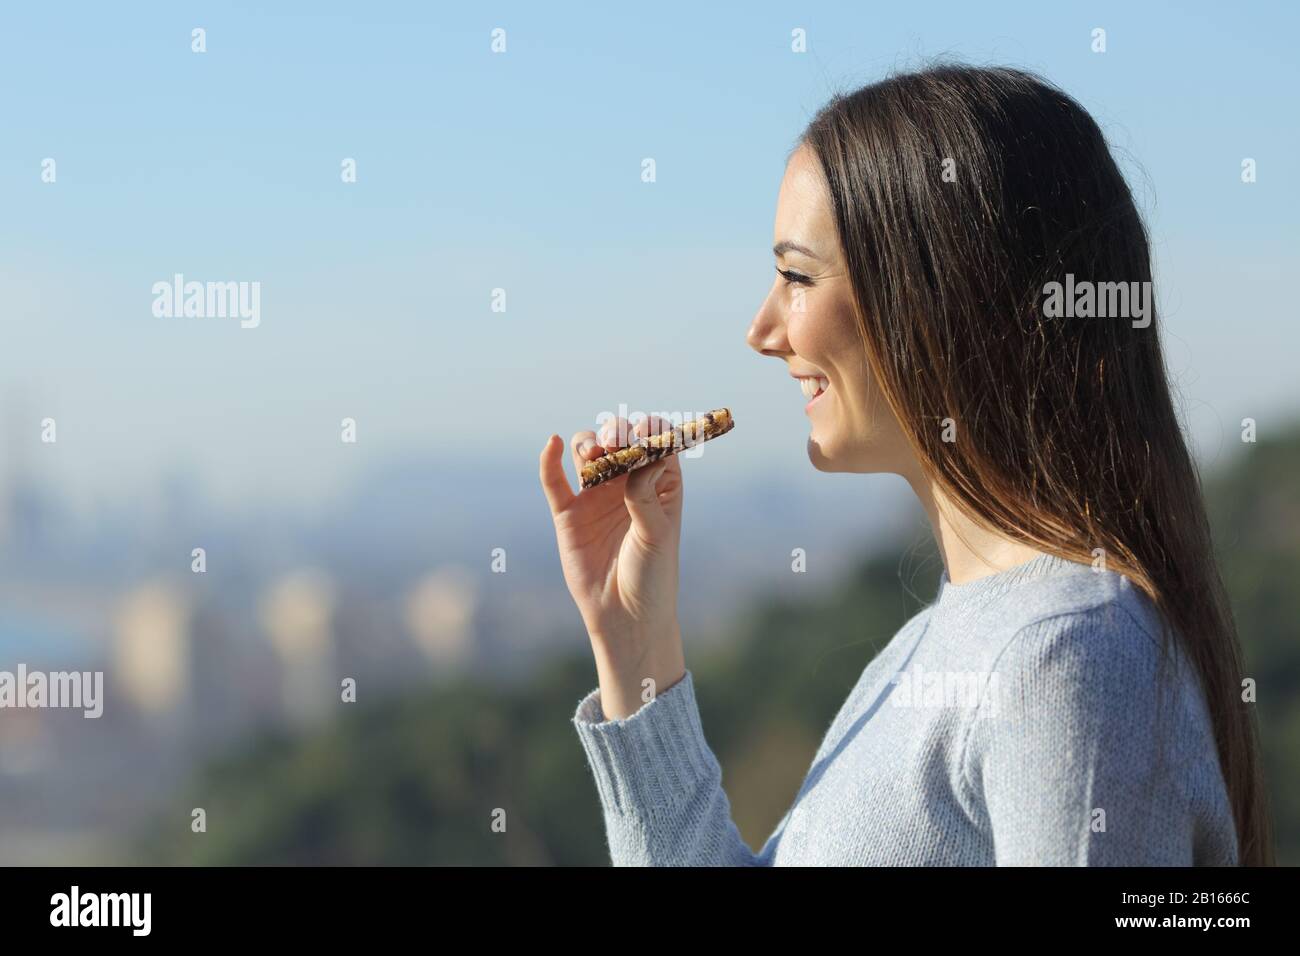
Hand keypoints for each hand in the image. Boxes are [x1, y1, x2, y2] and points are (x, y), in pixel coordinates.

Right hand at [538, 415, 686, 717]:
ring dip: (589, 442)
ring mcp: (596, 495)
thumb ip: (646, 494)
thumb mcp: (656, 533)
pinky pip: (555, 481)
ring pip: (588, 452)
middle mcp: (627, 483)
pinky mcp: (568, 513)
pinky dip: (550, 460)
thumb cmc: (652, 575)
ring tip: (594, 453)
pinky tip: (553, 444)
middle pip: (619, 440)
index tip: (645, 432)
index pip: (656, 443)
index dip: (651, 430)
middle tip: (616, 442)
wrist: (625, 616)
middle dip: (617, 432)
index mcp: (659, 483)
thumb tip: (641, 455)